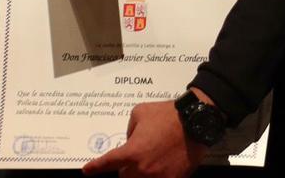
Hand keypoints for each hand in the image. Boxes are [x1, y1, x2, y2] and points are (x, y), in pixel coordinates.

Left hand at [82, 97, 207, 177]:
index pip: (107, 163)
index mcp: (132, 152)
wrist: (196, 120)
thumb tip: (131, 139)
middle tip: (135, 157)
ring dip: (140, 173)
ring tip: (150, 161)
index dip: (95, 168)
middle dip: (126, 168)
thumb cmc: (168, 114)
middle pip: (124, 177)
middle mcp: (142, 168)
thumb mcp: (140, 112)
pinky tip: (162, 167)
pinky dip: (158, 175)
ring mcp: (159, 177)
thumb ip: (130, 129)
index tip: (88, 171)